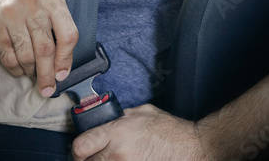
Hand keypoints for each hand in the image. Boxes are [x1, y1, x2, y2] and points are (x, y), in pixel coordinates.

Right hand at [0, 0, 77, 96]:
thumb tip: (62, 67)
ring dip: (31, 71)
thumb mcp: (53, 2)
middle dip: (48, 74)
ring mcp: (10, 14)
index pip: (67, 35)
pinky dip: (15, 68)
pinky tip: (20, 69)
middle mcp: (32, 5)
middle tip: (48, 88)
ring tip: (33, 74)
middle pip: (45, 49)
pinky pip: (7, 56)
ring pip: (25, 55)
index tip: (62, 75)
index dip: (66, 60)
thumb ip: (61, 28)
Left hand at [72, 104, 208, 160]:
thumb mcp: (141, 112)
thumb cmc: (170, 130)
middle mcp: (118, 152)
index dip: (77, 150)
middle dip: (88, 160)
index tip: (80, 151)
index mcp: (117, 131)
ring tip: (111, 159)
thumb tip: (105, 118)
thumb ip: (119, 116)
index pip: (81, 145)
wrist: (191, 148)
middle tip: (93, 157)